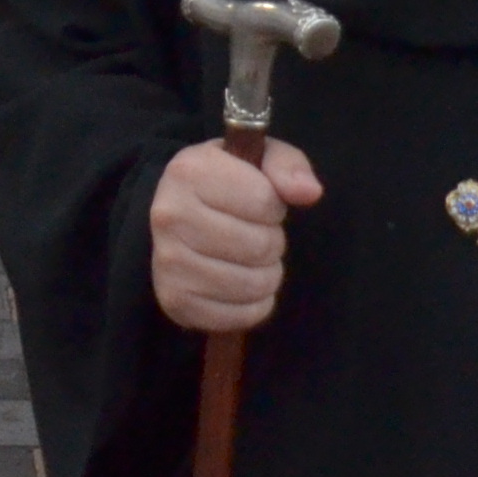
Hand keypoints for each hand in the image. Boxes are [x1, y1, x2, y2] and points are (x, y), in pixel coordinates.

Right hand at [149, 136, 318, 334]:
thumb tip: (310, 192)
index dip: (274, 206)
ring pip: (252, 283)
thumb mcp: (259, 160)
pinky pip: (241, 315)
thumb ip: (288, 167)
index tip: (260, 204)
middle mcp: (170, 215)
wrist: (179, 216)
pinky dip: (255, 305)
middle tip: (258, 234)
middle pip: (259, 246)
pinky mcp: (175, 301)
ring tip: (252, 259)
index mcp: (189, 171)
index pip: (264, 201)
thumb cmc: (228, 184)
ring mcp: (168, 262)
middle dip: (272, 242)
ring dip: (267, 274)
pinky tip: (242, 284)